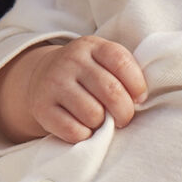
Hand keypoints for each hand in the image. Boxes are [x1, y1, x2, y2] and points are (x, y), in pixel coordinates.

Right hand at [0, 36, 146, 143]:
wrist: (42, 76)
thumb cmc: (86, 74)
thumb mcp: (103, 61)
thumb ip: (123, 73)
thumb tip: (139, 99)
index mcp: (92, 46)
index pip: (121, 62)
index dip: (137, 85)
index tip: (139, 98)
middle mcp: (71, 61)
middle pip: (111, 91)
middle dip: (125, 112)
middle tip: (123, 118)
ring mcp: (54, 83)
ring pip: (93, 114)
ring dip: (102, 124)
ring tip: (99, 120)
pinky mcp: (42, 107)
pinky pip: (73, 131)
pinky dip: (84, 135)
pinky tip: (83, 128)